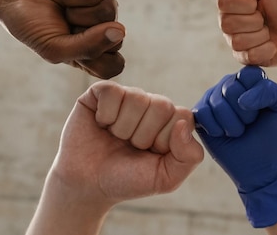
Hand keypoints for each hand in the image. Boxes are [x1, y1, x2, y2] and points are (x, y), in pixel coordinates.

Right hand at [0, 0, 125, 78]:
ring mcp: (102, 2)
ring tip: (62, 6)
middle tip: (61, 23)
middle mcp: (102, 27)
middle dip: (82, 32)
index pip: (114, 65)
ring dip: (77, 10)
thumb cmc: (30, 22)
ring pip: (109, 12)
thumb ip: (88, 47)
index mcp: (92, 50)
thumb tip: (120, 31)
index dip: (97, 58)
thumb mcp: (53, 47)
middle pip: (116, 39)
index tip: (72, 48)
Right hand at [26, 81, 203, 234]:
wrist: (87, 185)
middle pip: (161, 105)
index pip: (182, 115)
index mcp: (169, 121)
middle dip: (143, 135)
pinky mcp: (100, 92)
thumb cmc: (127, 180)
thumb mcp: (165, 178)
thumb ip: (188, 156)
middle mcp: (149, 104)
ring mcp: (125, 96)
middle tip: (129, 147)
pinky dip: (105, 114)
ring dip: (123, 127)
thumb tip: (183, 124)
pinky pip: (111, 91)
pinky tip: (101, 124)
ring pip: (136, 98)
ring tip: (114, 137)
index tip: (150, 153)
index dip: (164, 139)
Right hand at [192, 66, 276, 227]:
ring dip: (231, 124)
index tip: (262, 111)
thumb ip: (270, 91)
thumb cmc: (274, 135)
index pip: (248, 74)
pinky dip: (215, 128)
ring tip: (238, 132)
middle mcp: (229, 85)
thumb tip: (241, 99)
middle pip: (229, 87)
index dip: (255, 95)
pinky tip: (222, 134)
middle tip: (249, 124)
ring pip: (215, 101)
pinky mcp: (199, 115)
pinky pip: (201, 113)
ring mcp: (212, 99)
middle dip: (243, 113)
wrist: (260, 165)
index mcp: (250, 80)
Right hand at [206, 0, 276, 65]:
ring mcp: (237, 41)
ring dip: (261, 35)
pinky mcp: (247, 59)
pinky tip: (273, 45)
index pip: (224, 2)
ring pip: (236, 41)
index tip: (259, 0)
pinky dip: (266, 49)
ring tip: (270, 30)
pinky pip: (247, 56)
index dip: (246, 2)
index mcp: (231, 2)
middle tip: (266, 17)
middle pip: (227, 23)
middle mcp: (229, 22)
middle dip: (254, 19)